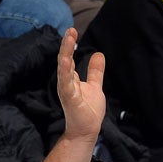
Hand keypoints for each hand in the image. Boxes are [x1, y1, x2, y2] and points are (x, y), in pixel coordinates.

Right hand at [56, 27, 105, 141]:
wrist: (86, 131)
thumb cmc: (88, 111)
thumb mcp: (95, 86)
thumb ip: (95, 71)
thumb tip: (98, 54)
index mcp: (71, 79)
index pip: (68, 58)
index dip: (69, 45)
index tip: (72, 30)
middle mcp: (66, 82)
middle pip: (64, 60)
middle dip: (66, 45)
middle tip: (70, 30)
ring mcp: (67, 90)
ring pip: (63, 69)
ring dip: (65, 53)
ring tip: (68, 39)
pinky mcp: (70, 98)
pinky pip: (66, 83)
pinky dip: (65, 72)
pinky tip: (66, 61)